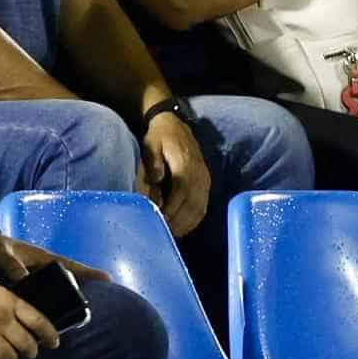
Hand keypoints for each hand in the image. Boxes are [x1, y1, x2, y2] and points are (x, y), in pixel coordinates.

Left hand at [142, 108, 212, 233]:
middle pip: (192, 204)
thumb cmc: (159, 137)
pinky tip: (183, 227)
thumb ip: (153, 163)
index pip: (181, 192)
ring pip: (199, 208)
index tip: (160, 221)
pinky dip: (194, 220)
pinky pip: (203, 206)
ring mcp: (205, 179)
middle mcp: (199, 174)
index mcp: (185, 164)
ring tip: (172, 234)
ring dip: (186, 224)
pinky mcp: (206, 183)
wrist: (174, 124)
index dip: (171, 209)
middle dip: (178, 222)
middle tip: (164, 234)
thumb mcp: (150, 144)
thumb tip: (157, 180)